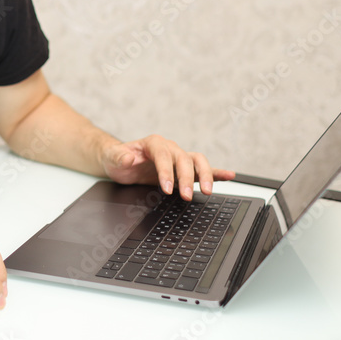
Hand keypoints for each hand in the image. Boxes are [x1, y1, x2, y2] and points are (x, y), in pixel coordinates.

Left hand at [101, 135, 234, 200]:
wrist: (120, 160)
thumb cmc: (117, 158)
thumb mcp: (112, 157)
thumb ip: (118, 157)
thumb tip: (127, 158)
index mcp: (153, 143)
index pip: (164, 155)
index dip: (166, 171)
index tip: (166, 188)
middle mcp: (170, 148)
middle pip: (184, 159)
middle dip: (186, 178)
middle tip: (186, 196)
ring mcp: (179, 159)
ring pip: (198, 161)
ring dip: (205, 175)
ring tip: (207, 191)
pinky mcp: (184, 170)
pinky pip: (203, 169)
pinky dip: (216, 172)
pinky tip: (229, 176)